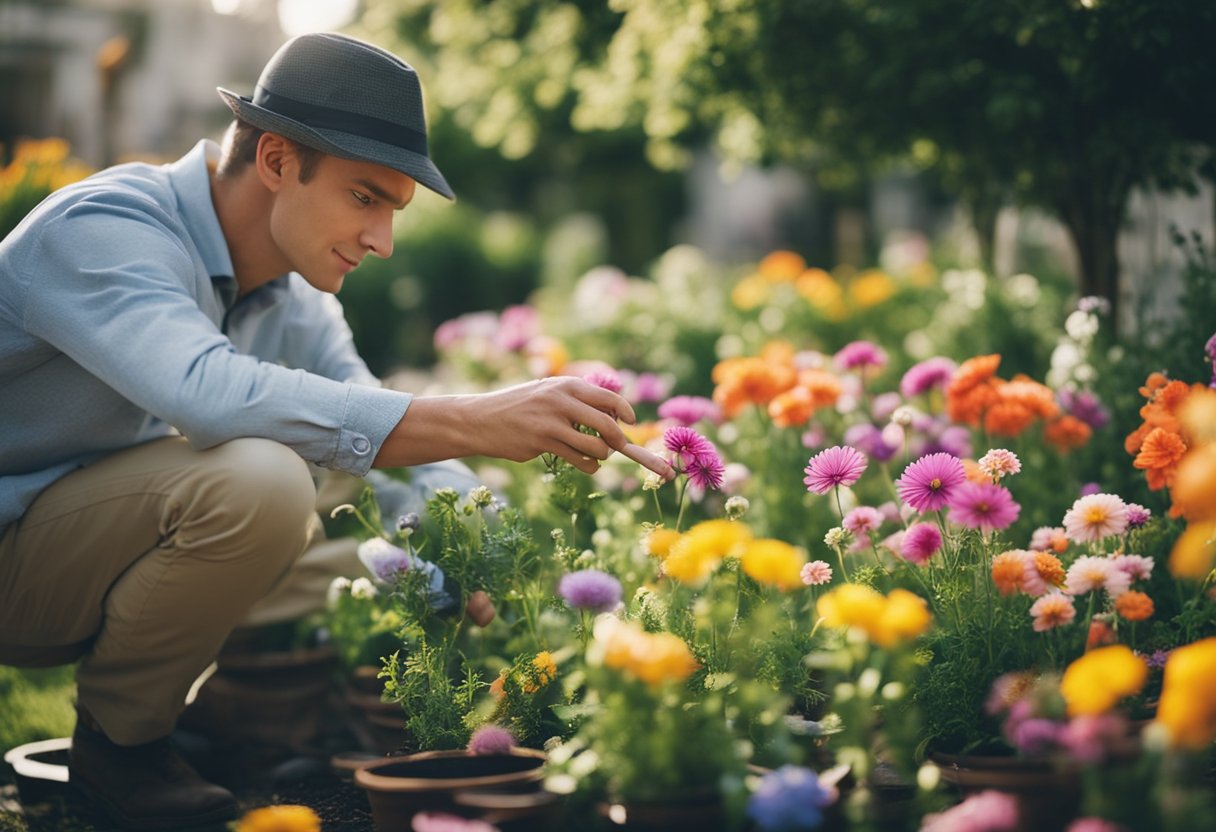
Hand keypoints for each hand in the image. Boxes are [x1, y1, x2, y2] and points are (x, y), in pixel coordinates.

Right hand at [471, 377, 675, 479]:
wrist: (481, 419)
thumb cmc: (520, 408)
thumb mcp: (548, 393)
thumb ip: (577, 400)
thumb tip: (614, 417)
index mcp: (566, 385)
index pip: (608, 397)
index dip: (625, 411)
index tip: (630, 422)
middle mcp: (561, 401)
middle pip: (607, 424)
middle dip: (619, 439)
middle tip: (619, 446)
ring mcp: (552, 423)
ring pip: (596, 446)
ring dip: (602, 455)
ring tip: (596, 456)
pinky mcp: (543, 444)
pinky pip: (579, 460)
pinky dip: (589, 466)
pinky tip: (586, 464)